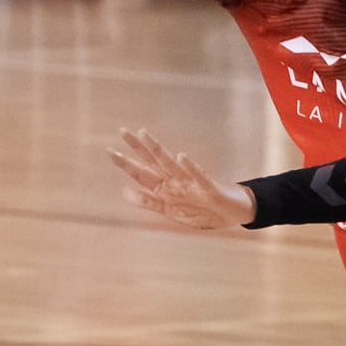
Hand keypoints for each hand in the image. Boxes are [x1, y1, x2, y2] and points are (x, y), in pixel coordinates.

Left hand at [111, 127, 253, 231]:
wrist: (235, 214)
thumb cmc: (204, 211)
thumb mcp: (172, 212)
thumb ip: (149, 202)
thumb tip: (124, 191)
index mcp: (166, 188)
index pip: (143, 173)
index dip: (127, 163)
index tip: (110, 151)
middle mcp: (177, 182)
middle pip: (153, 162)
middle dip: (137, 149)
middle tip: (122, 131)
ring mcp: (192, 184)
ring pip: (171, 165)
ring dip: (157, 150)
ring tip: (145, 135)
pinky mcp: (209, 189)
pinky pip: (199, 176)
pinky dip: (190, 167)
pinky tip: (181, 156)